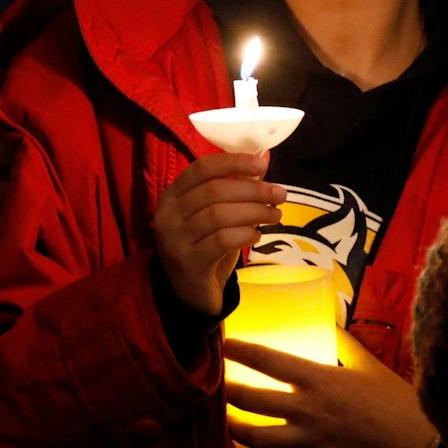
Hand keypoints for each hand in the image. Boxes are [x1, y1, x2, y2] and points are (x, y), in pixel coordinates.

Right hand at [152, 152, 283, 316]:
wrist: (189, 291)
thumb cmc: (206, 244)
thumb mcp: (218, 212)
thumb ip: (236, 185)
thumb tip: (264, 156)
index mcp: (173, 194)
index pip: (202, 168)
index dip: (233, 163)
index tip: (262, 164)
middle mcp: (168, 214)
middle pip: (215, 191)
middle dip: (253, 190)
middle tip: (280, 194)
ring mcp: (174, 239)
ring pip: (219, 215)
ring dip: (254, 212)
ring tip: (274, 215)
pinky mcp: (188, 262)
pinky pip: (221, 241)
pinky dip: (244, 234)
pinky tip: (256, 235)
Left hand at [224, 332, 438, 447]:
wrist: (417, 444)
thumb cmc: (395, 402)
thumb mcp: (368, 366)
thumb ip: (344, 345)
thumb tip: (331, 324)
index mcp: (319, 380)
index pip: (268, 361)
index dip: (242, 352)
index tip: (227, 346)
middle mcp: (307, 411)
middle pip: (250, 402)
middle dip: (229, 392)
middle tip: (223, 386)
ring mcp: (309, 442)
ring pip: (258, 439)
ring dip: (238, 429)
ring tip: (231, 422)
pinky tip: (279, 445)